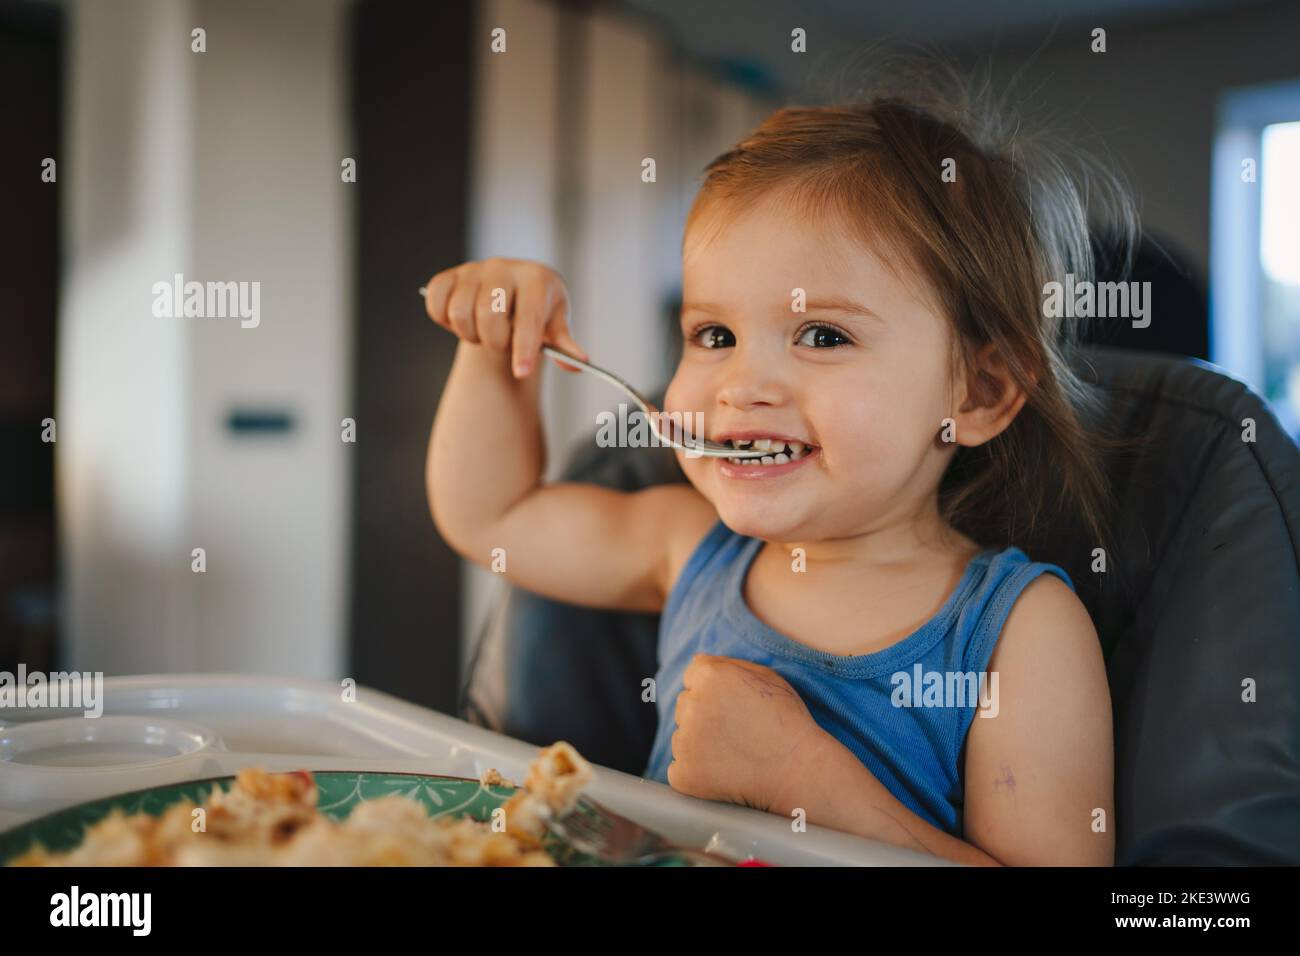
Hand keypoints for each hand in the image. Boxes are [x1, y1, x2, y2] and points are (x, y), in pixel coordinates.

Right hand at [422, 257, 587, 377]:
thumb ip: (564, 346)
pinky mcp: (448, 276)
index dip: (524, 349)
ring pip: (460, 314)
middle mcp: (503, 267)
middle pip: (489, 317)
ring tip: (485, 332)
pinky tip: (464, 322)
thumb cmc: (538, 311)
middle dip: (496, 343)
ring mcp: (472, 269)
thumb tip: (579, 363)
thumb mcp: (555, 326)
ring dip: (471, 335)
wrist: (514, 291)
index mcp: (535, 278)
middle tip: (502, 343)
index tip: (522, 373)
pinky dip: (445, 323)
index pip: (528, 317)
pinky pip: (436, 306)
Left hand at [667, 654, 827, 812]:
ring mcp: (685, 741)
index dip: (713, 692)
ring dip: (698, 744)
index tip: (731, 707)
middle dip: (704, 715)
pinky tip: (724, 772)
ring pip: (681, 737)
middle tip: (738, 731)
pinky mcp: (684, 773)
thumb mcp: (766, 677)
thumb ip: (727, 664)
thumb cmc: (787, 721)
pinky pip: (679, 769)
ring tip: (735, 753)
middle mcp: (692, 704)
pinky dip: (696, 772)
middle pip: (684, 705)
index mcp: (710, 676)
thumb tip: (696, 661)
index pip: (692, 676)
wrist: (799, 770)